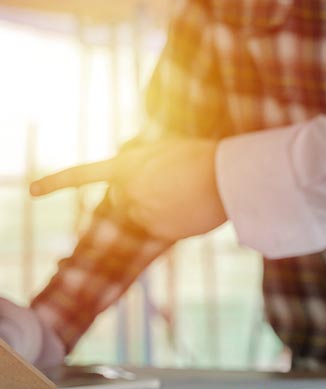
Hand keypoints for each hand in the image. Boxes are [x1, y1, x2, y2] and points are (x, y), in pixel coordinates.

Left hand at [30, 138, 225, 241]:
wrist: (224, 177)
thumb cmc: (204, 158)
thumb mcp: (168, 149)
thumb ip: (149, 162)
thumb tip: (148, 181)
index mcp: (127, 166)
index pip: (83, 174)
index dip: (55, 182)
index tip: (31, 191)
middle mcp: (128, 192)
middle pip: (123, 200)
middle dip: (140, 196)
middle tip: (171, 188)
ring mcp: (143, 214)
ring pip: (144, 216)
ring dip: (162, 210)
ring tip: (188, 197)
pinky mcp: (160, 232)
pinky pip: (162, 229)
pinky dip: (176, 223)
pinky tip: (192, 212)